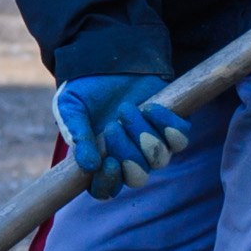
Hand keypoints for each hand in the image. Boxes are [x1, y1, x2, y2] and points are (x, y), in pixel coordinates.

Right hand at [54, 74, 192, 198]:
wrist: (108, 60)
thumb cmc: (85, 89)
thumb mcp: (70, 108)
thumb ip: (76, 135)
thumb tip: (88, 166)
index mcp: (100, 161)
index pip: (105, 190)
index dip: (108, 183)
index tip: (107, 162)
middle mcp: (129, 159)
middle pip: (138, 177)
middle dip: (127, 154)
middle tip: (112, 127)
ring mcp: (153, 145)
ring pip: (160, 158)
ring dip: (143, 134)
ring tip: (126, 109)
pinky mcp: (172, 127)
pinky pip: (180, 138)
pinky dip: (166, 123)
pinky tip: (150, 106)